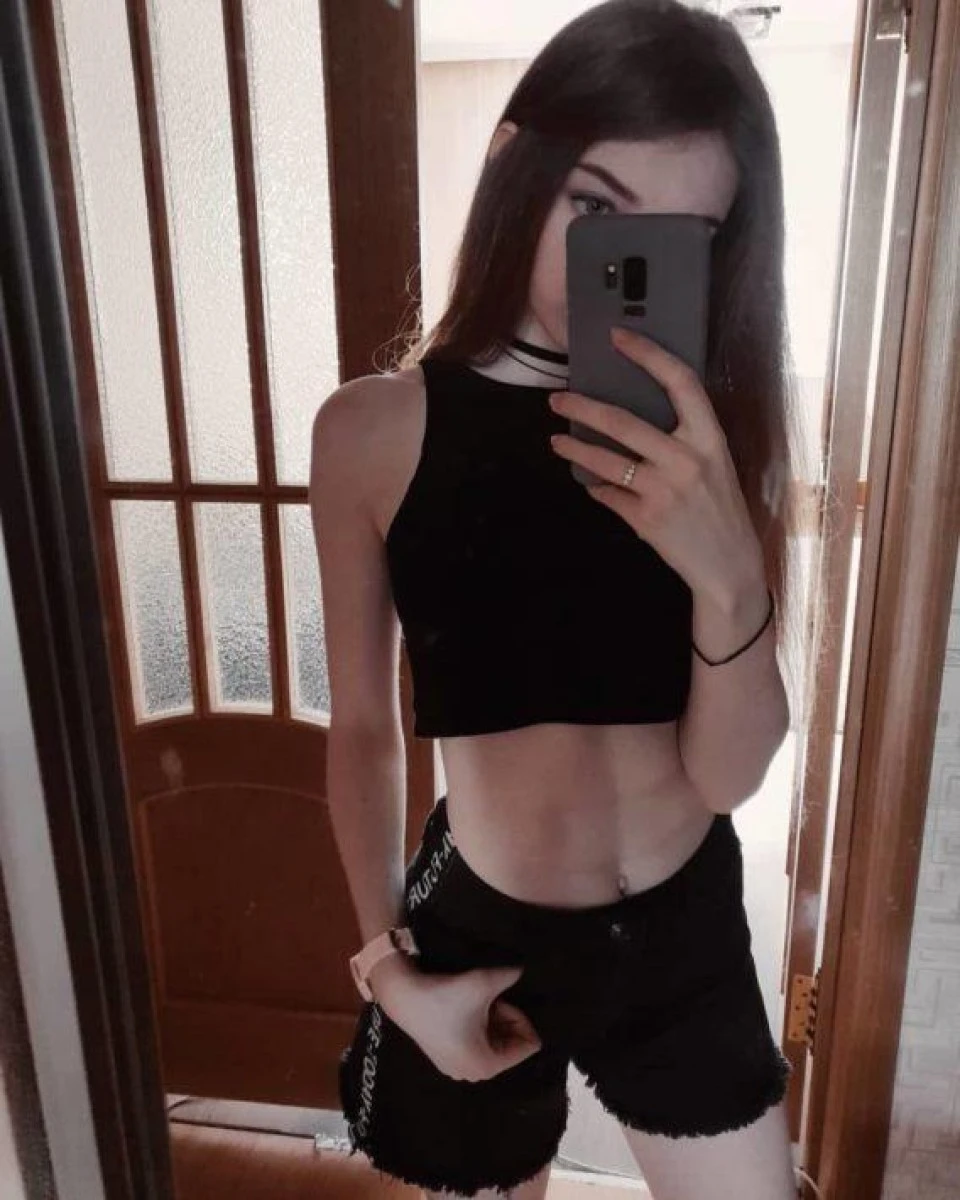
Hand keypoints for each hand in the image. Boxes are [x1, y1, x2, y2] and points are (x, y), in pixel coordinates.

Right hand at [377, 962, 541, 1081]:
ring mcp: (458, 1069)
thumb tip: (520, 970)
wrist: (404, 997)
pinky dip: (478, 1026)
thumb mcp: (484, 983)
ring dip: (491, 1020)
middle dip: (505, 1019)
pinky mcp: (447, 1059)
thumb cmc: (446, 996)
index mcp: (488, 1066)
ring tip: (475, 1002)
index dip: (519, 1018)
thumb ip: (510, 976)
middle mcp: (475, 1075)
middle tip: (488, 1000)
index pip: (528, 1044)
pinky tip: (465, 1009)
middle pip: (511, 1045)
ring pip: (494, 1042)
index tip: (499, 1002)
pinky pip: (477, 1044)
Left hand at [548, 326, 763, 604]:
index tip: (618, 336)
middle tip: (557, 399)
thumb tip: (633, 413)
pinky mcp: (646, 519)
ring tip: (557, 440)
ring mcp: (665, 490)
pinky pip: (608, 495)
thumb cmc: (720, 510)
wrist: (729, 566)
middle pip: (623, 421)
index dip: (648, 354)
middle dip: (582, 407)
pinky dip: (595, 488)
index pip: (680, 381)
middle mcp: (687, 460)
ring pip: (604, 461)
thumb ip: (684, 439)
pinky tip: (590, 483)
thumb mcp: (715, 465)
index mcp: (710, 438)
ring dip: (574, 448)